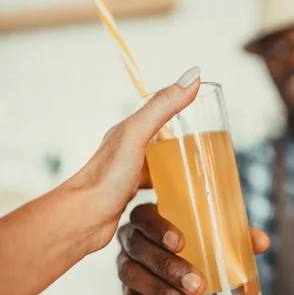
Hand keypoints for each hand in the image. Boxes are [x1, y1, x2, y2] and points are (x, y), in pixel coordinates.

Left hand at [68, 67, 200, 252]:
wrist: (84, 218)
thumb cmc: (106, 177)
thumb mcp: (137, 134)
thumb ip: (163, 106)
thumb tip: (193, 76)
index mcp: (128, 132)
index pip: (159, 111)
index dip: (182, 108)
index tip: (205, 112)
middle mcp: (127, 150)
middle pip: (162, 139)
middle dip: (184, 141)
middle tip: (208, 149)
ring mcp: (128, 174)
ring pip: (159, 164)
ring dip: (178, 166)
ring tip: (200, 173)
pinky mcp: (129, 196)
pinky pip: (155, 187)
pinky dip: (169, 188)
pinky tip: (179, 197)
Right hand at [117, 204, 269, 294]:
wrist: (176, 257)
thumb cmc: (196, 238)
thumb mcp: (213, 231)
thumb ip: (236, 233)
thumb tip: (261, 241)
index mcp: (146, 217)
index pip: (144, 217)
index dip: (158, 229)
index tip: (181, 242)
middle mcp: (130, 239)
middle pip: (140, 251)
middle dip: (168, 269)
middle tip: (197, 285)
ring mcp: (125, 266)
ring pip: (133, 279)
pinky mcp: (126, 291)